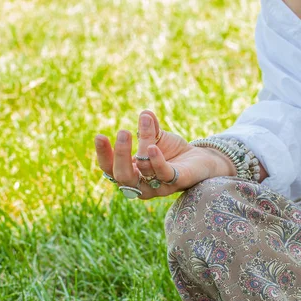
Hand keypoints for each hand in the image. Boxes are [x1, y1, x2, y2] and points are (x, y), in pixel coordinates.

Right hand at [94, 110, 235, 199]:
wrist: (200, 160)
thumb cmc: (173, 151)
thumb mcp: (157, 138)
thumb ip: (148, 128)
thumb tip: (145, 113)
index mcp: (132, 174)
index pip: (110, 169)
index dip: (104, 155)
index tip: (100, 136)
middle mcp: (142, 185)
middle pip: (122, 177)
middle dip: (120, 155)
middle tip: (123, 132)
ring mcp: (159, 187)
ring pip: (144, 171)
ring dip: (143, 145)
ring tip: (144, 123)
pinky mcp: (176, 182)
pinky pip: (164, 174)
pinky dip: (157, 160)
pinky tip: (153, 147)